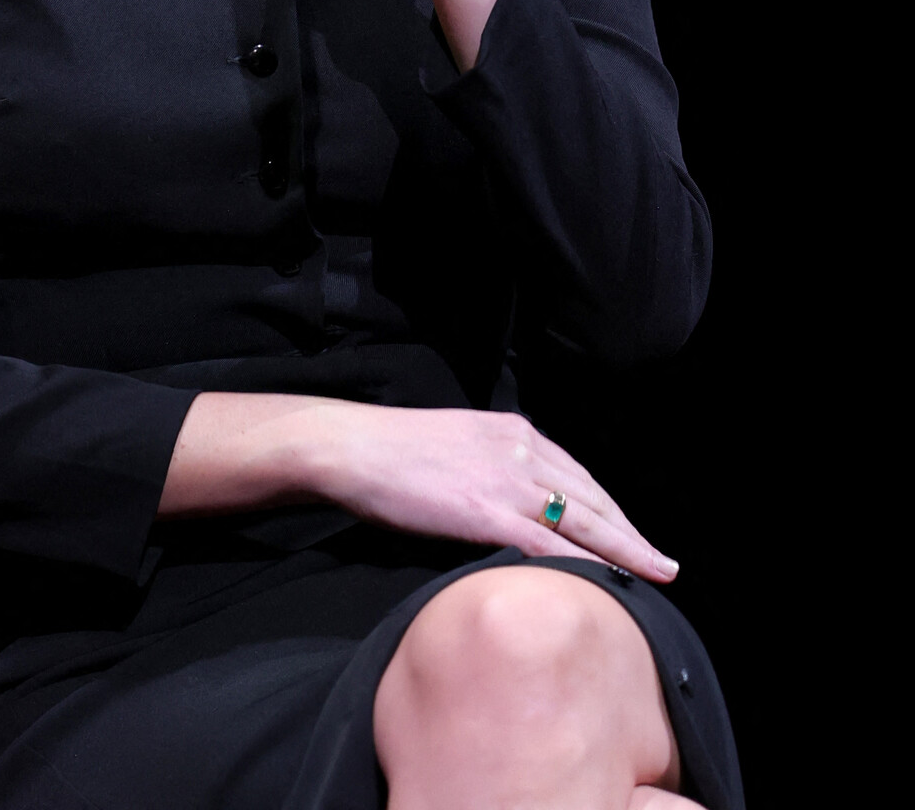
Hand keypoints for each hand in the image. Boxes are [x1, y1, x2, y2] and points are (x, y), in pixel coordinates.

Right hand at [313, 403, 679, 582]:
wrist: (353, 445)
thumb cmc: (392, 451)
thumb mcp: (456, 443)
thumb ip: (490, 466)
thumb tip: (506, 503)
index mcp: (513, 432)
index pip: (578, 475)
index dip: (611, 508)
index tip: (634, 532)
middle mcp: (520, 450)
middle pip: (592, 498)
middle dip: (631, 533)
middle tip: (664, 563)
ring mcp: (506, 480)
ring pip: (582, 520)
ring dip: (624, 551)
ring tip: (653, 575)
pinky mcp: (485, 511)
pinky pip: (546, 544)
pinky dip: (581, 565)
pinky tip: (603, 585)